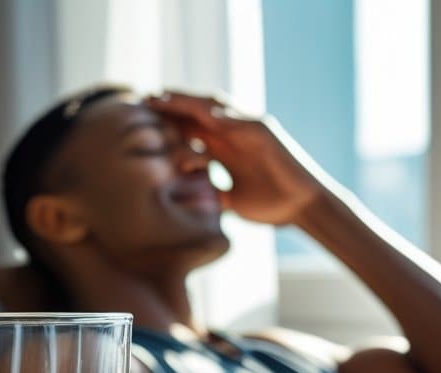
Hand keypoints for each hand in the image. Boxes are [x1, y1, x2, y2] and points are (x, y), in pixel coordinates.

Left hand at [145, 90, 331, 226]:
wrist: (302, 207)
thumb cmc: (270, 204)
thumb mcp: (229, 200)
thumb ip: (210, 194)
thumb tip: (186, 204)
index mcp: (223, 147)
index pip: (189, 127)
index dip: (166, 121)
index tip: (138, 120)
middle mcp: (233, 133)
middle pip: (197, 111)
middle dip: (171, 104)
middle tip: (144, 99)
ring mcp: (249, 130)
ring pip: (216, 107)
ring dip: (191, 101)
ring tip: (167, 96)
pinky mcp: (266, 134)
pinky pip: (243, 120)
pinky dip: (225, 116)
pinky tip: (205, 113)